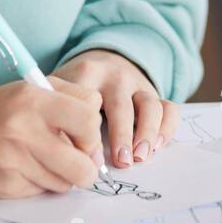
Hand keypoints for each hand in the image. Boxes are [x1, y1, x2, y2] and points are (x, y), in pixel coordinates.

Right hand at [0, 76, 102, 198]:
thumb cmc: (3, 111)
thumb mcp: (35, 90)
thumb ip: (74, 102)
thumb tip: (96, 145)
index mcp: (33, 99)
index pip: (88, 120)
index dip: (92, 134)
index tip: (84, 137)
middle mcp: (22, 130)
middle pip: (82, 165)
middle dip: (87, 168)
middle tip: (79, 162)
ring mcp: (12, 161)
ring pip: (65, 183)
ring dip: (62, 176)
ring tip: (44, 160)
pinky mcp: (5, 186)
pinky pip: (43, 192)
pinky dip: (41, 184)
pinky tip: (25, 169)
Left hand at [53, 49, 178, 168]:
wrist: (102, 60)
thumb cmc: (75, 85)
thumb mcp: (59, 88)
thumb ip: (53, 110)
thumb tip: (52, 147)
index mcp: (89, 73)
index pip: (89, 101)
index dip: (88, 131)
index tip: (85, 156)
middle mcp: (117, 77)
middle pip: (122, 105)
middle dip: (123, 135)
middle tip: (121, 162)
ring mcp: (139, 85)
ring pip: (150, 105)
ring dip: (147, 133)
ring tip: (140, 157)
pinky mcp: (154, 94)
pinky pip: (169, 109)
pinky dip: (167, 128)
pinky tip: (156, 146)